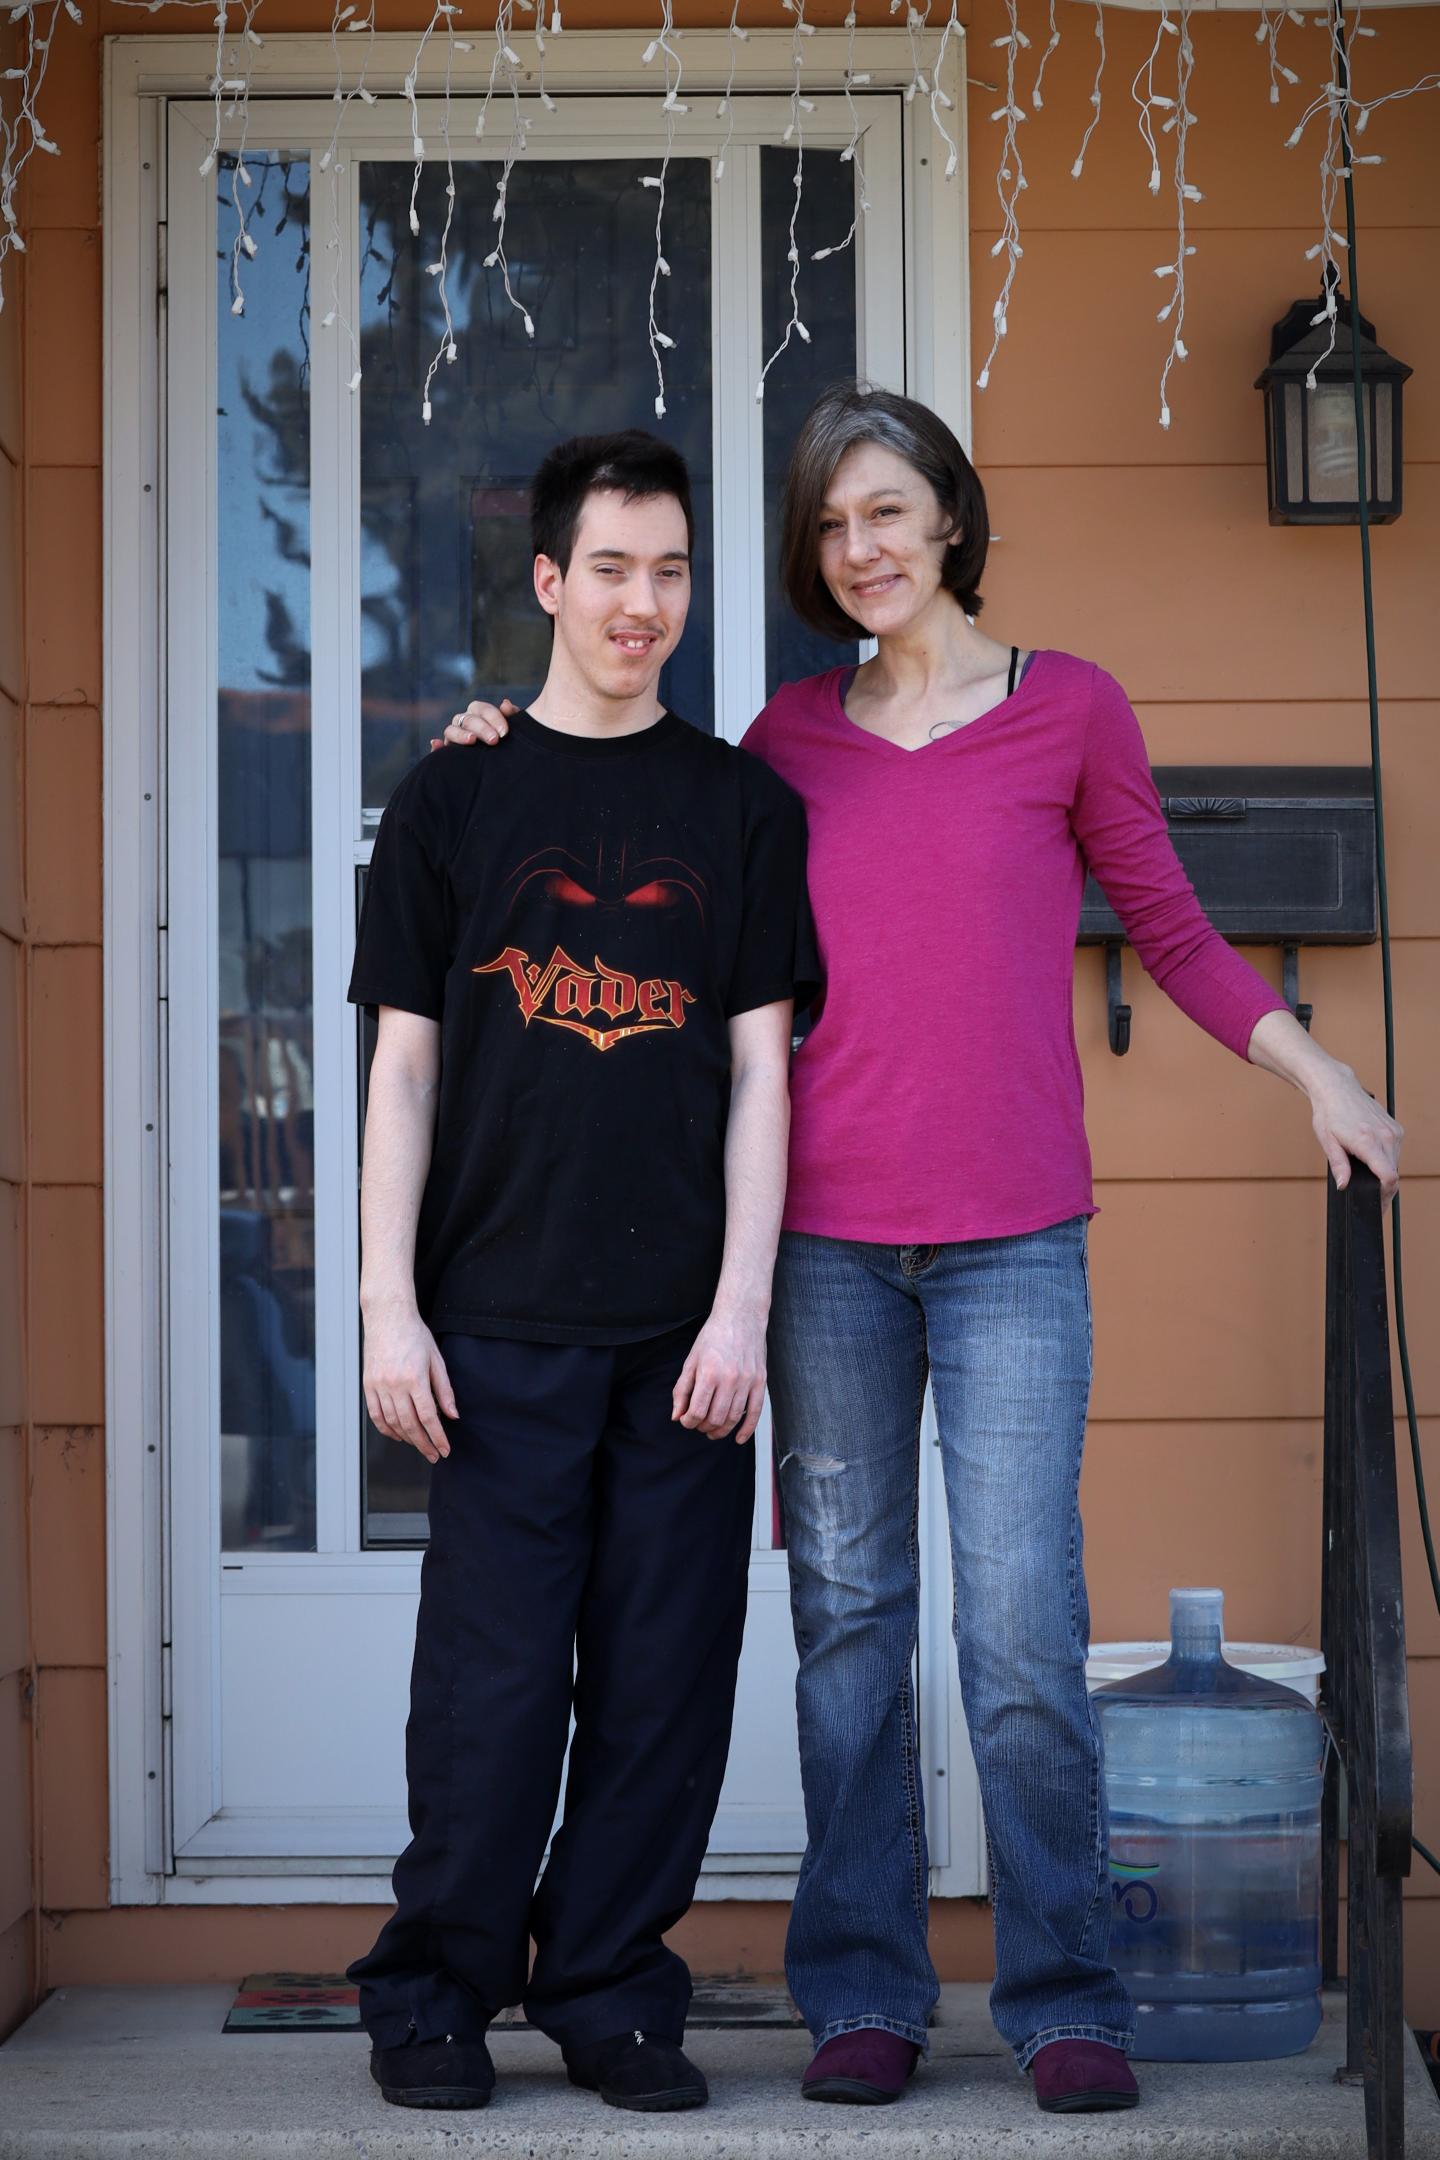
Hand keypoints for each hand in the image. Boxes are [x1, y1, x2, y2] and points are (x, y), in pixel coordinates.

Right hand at [363, 1295, 457, 1462]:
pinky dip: (386, 1429)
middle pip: (410, 1424)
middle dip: (423, 1443)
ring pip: (392, 1422)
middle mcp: (394, 1384)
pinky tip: (398, 1435)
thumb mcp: (437, 1360)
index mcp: (415, 1377)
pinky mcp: (368, 1385)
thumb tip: (452, 1415)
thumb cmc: (415, 1334)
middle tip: (433, 1455)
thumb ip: (444, 1390)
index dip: (437, 1437)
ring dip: (407, 1438)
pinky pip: (376, 1414)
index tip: (444, 1449)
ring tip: (419, 1445)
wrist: (388, 1316)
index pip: (428, 1417)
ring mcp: (379, 1385)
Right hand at [430, 697, 516, 751]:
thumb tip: (505, 704)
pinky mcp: (447, 753)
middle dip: (481, 728)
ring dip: (460, 734)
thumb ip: (511, 716)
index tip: (505, 732)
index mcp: (479, 714)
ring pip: (450, 730)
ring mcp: (454, 737)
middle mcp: (464, 723)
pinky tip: (436, 744)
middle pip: (467, 719)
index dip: (493, 717)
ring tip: (472, 741)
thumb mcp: (512, 730)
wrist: (505, 766)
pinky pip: (438, 750)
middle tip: (494, 740)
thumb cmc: (508, 743)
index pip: (482, 709)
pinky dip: (436, 747)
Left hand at [672, 1307, 767, 1442]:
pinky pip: (755, 1412)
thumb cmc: (713, 1336)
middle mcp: (730, 1379)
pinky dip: (747, 1429)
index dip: (688, 1422)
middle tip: (698, 1425)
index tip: (686, 1420)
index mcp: (709, 1373)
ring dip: (721, 1430)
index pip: (697, 1411)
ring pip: (734, 1418)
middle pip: (715, 1418)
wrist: (741, 1316)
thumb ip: (682, 1389)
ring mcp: (747, 1381)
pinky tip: (739, 1438)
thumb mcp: (691, 1360)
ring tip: (712, 1430)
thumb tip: (677, 1416)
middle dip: (703, 1427)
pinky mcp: (760, 1381)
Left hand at [1310, 1063, 1402, 1201]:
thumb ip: (1339, 1166)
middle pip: (1393, 1174)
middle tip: (1369, 1197)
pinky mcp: (1396, 1129)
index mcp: (1368, 1141)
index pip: (1389, 1176)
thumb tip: (1344, 1185)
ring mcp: (1394, 1132)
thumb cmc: (1329, 1113)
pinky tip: (1373, 1157)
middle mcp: (1386, 1136)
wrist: (1337, 1089)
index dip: (1383, 1195)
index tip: (1375, 1203)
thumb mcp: (1328, 1142)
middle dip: (1383, 1189)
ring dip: (1385, 1173)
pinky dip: (1386, 1160)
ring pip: (1395, 1164)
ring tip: (1368, 1175)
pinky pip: (1396, 1152)